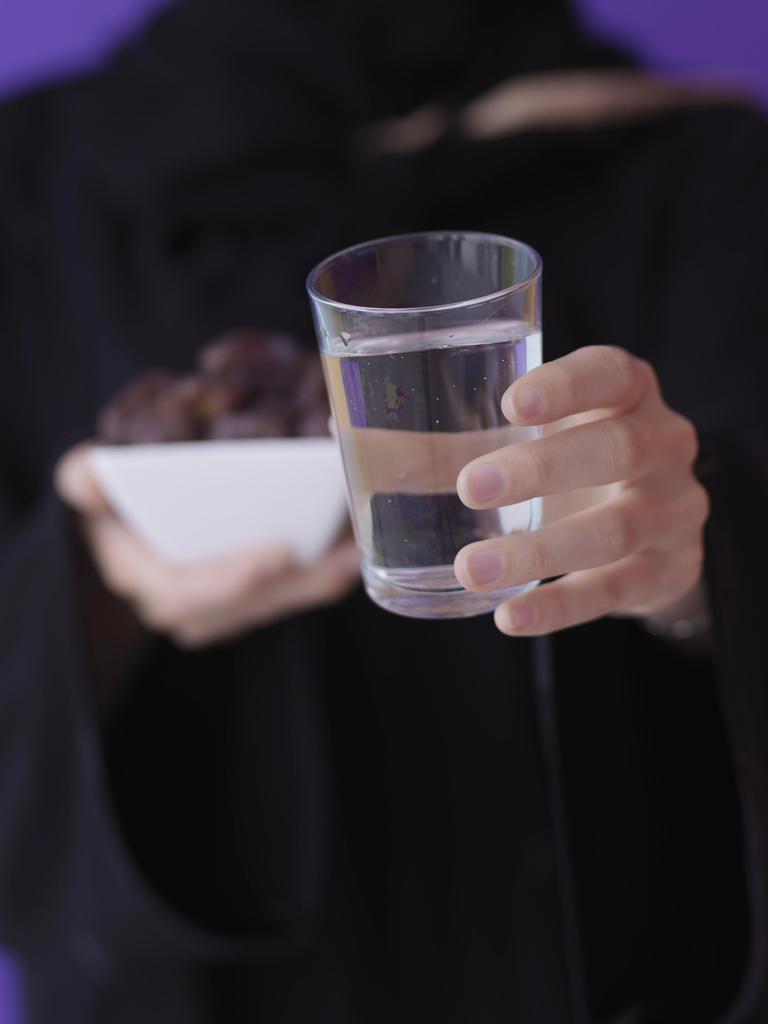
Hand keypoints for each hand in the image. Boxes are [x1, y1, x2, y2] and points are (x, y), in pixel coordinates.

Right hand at [55, 444, 360, 648]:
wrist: (128, 526)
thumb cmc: (112, 500)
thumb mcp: (85, 481)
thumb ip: (84, 478)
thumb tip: (92, 475)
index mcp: (149, 584)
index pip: (187, 597)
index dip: (232, 583)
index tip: (275, 556)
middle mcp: (192, 609)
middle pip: (253, 607)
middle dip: (301, 585)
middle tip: (345, 555)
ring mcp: (228, 608)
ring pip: (282, 604)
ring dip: (326, 580)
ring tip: (363, 548)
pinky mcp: (258, 597)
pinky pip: (296, 592)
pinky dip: (327, 571)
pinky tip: (358, 543)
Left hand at [454, 346, 709, 635]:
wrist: (651, 530)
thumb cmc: (571, 466)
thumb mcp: (528, 441)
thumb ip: (448, 442)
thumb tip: (346, 436)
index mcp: (627, 393)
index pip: (610, 373)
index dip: (566, 386)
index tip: (510, 403)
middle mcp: (664, 443)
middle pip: (616, 448)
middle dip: (543, 469)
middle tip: (470, 487)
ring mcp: (676, 508)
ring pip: (618, 527)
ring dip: (542, 549)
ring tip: (473, 568)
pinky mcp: (672, 568)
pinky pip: (617, 590)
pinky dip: (561, 606)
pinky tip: (511, 617)